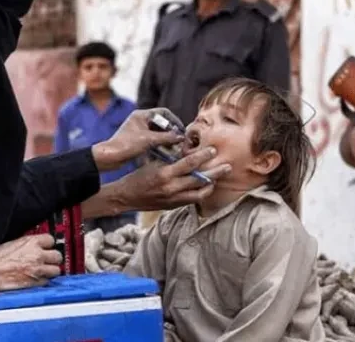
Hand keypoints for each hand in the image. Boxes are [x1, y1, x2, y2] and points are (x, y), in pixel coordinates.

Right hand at [0, 234, 62, 292]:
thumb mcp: (13, 243)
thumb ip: (28, 245)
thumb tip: (34, 247)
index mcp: (31, 242)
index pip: (51, 240)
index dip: (49, 245)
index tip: (47, 248)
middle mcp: (37, 255)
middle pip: (58, 256)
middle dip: (53, 259)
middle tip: (47, 261)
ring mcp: (38, 270)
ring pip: (56, 270)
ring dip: (51, 271)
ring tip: (44, 271)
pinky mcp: (35, 283)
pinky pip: (47, 282)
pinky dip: (43, 281)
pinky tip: (36, 279)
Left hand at [92, 108, 185, 171]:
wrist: (109, 157)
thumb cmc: (125, 145)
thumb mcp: (148, 140)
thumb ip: (166, 137)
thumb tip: (180, 136)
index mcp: (141, 115)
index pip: (163, 113)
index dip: (174, 121)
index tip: (181, 130)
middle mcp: (140, 121)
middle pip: (161, 124)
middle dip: (171, 132)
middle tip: (179, 141)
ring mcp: (139, 131)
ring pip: (158, 134)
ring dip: (166, 140)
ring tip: (174, 148)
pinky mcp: (137, 142)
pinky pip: (152, 141)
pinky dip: (159, 146)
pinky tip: (165, 153)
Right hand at [113, 146, 231, 210]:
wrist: (126, 196)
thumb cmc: (138, 176)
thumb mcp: (153, 162)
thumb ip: (170, 158)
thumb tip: (186, 149)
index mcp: (165, 173)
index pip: (190, 163)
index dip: (203, 155)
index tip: (213, 150)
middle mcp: (171, 187)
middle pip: (200, 179)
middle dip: (215, 172)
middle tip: (227, 166)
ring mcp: (173, 199)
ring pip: (199, 193)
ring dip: (211, 184)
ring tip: (218, 178)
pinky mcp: (173, 206)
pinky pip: (193, 200)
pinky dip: (201, 193)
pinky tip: (206, 187)